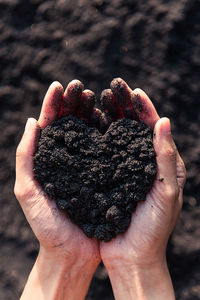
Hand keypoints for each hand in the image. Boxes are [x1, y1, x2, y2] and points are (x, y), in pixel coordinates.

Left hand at [15, 81, 100, 299]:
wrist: (71, 252)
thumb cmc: (47, 225)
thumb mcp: (27, 191)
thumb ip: (26, 157)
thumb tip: (32, 123)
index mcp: (47, 160)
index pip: (48, 126)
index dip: (52, 104)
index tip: (59, 86)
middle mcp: (66, 159)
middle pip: (68, 124)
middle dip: (72, 103)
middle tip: (80, 87)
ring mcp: (84, 166)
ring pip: (87, 132)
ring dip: (90, 112)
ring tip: (96, 96)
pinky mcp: (100, 175)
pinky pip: (103, 148)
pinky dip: (105, 132)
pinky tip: (110, 119)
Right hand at [100, 78, 185, 298]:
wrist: (133, 255)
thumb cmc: (155, 228)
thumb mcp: (167, 191)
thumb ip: (166, 157)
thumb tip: (164, 121)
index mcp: (164, 164)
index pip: (155, 129)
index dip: (145, 109)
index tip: (134, 91)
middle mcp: (144, 164)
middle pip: (135, 128)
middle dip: (125, 107)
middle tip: (112, 88)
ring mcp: (125, 170)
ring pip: (118, 137)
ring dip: (110, 117)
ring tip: (99, 99)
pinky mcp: (110, 178)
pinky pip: (104, 152)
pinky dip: (98, 136)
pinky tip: (89, 124)